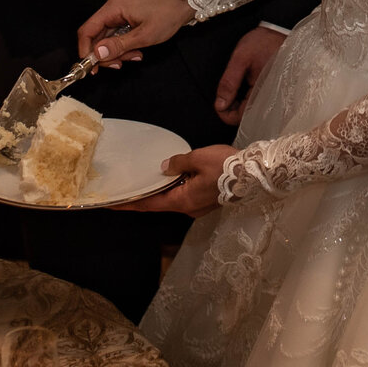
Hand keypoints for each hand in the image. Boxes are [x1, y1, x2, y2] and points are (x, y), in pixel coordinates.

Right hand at [74, 0, 193, 67]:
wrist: (184, 3)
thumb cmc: (167, 14)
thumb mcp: (143, 36)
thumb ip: (118, 46)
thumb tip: (97, 53)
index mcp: (113, 8)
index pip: (87, 30)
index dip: (85, 50)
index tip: (91, 66)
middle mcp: (113, 8)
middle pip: (96, 36)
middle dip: (106, 54)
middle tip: (118, 65)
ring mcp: (119, 12)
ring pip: (108, 38)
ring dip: (118, 52)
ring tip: (135, 56)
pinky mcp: (126, 17)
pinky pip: (117, 35)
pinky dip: (124, 46)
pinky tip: (136, 51)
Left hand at [113, 144, 232, 217]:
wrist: (255, 175)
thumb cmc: (226, 167)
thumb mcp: (198, 158)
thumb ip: (178, 163)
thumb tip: (164, 168)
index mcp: (182, 201)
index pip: (149, 204)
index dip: (130, 203)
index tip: (112, 204)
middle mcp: (188, 208)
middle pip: (160, 203)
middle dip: (143, 197)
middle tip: (125, 191)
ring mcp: (199, 207)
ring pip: (174, 199)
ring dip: (161, 192)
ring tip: (146, 182)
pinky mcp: (208, 201)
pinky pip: (186, 196)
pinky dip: (175, 189)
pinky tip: (172, 179)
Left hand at [214, 26, 285, 124]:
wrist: (280, 30)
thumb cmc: (263, 42)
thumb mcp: (240, 58)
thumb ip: (229, 82)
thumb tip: (219, 105)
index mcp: (261, 93)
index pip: (239, 119)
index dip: (224, 113)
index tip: (218, 101)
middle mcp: (269, 99)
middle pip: (245, 116)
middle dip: (231, 106)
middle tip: (227, 88)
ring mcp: (271, 95)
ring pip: (250, 108)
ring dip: (238, 101)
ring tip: (237, 82)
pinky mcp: (272, 90)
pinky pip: (257, 100)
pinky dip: (246, 96)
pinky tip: (245, 83)